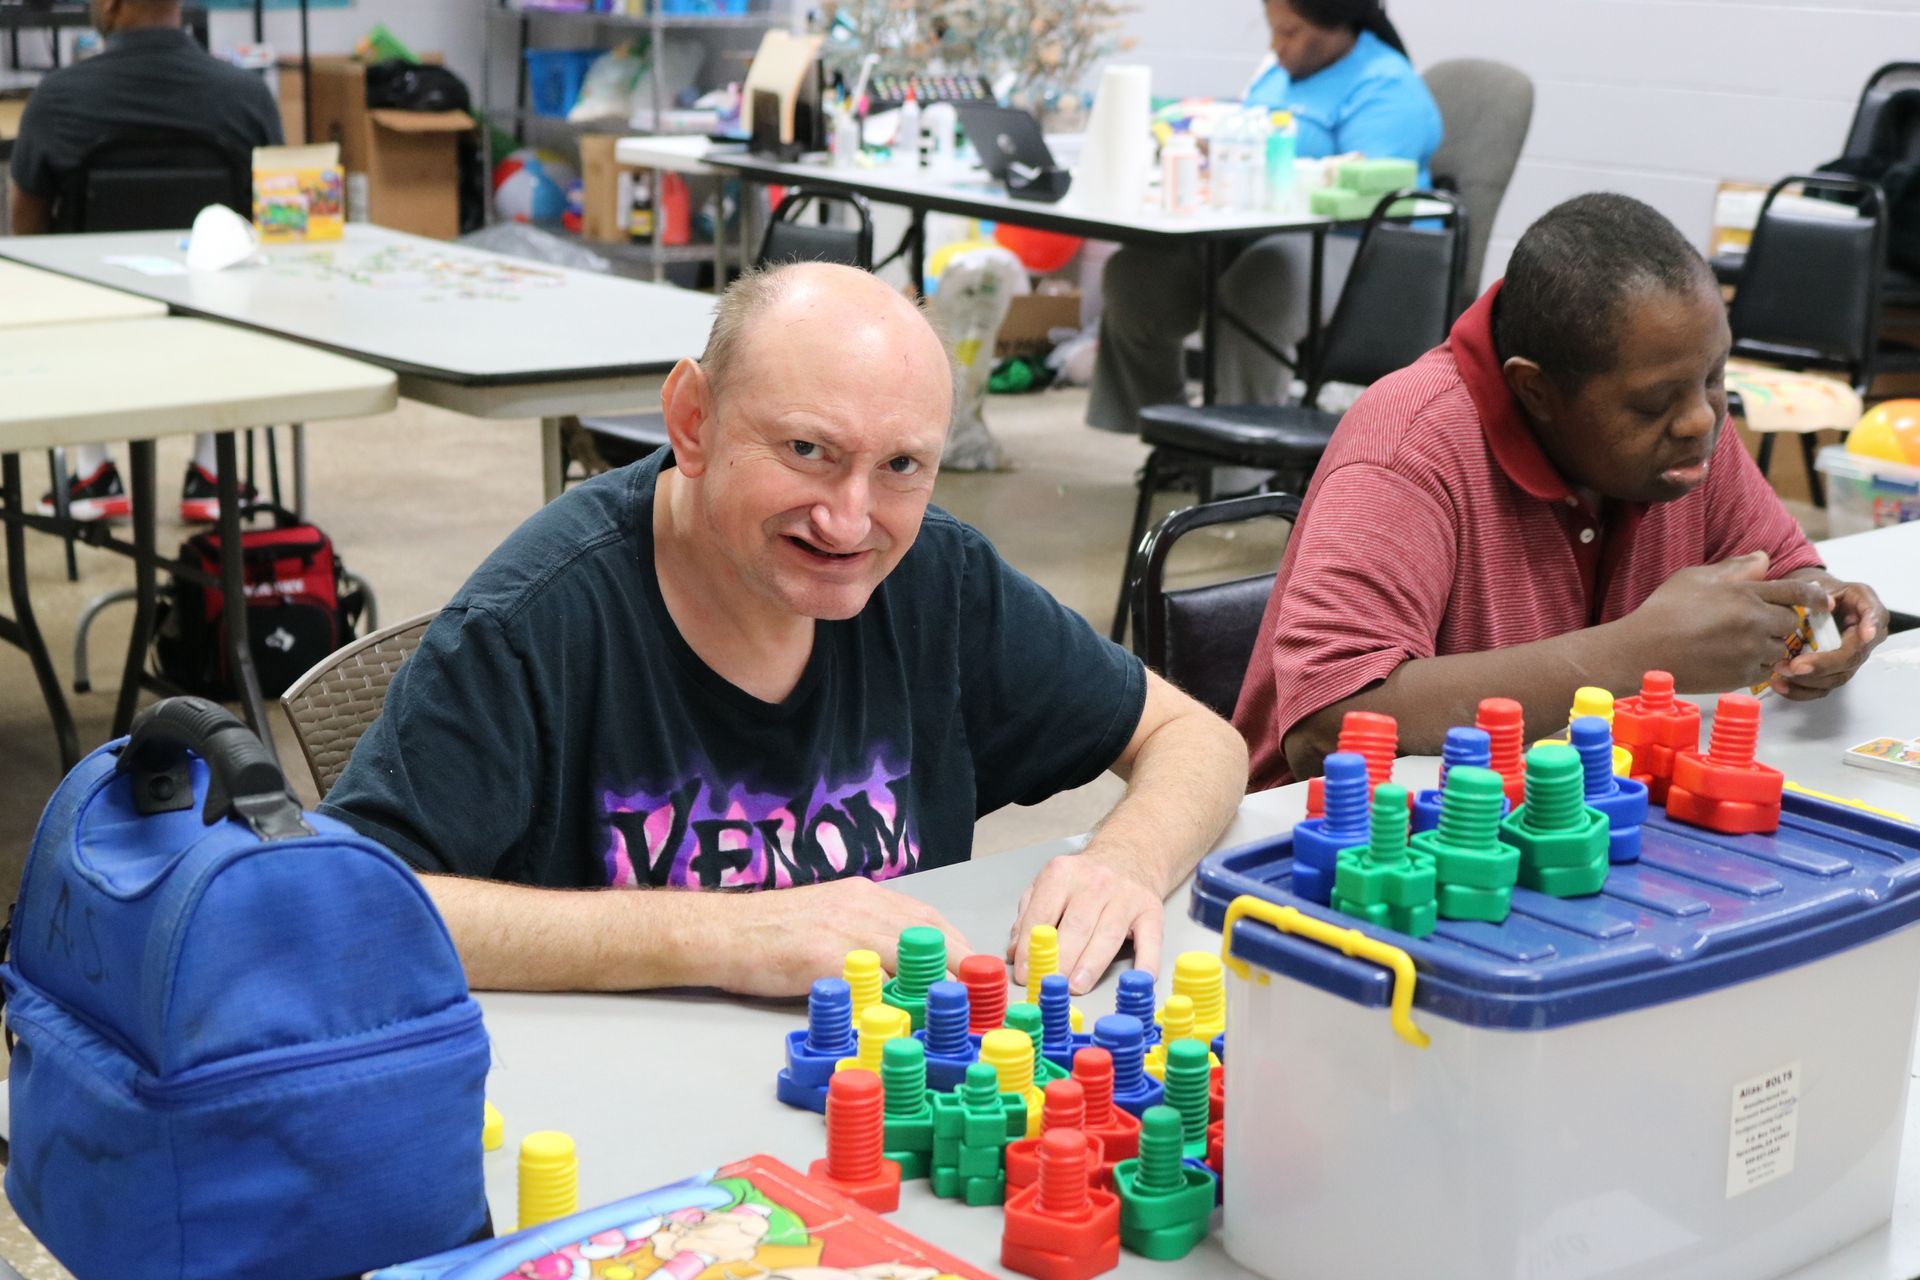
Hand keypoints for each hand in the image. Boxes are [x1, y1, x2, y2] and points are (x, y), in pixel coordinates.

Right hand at [719, 876, 971, 997]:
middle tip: (982, 993)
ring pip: (905, 953)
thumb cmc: (770, 932)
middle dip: (959, 963)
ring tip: (959, 1009)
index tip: (977, 970)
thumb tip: (901, 970)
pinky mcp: (822, 955)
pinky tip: (908, 1019)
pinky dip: (892, 1000)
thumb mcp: (827, 920)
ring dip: (935, 982)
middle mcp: (859, 905)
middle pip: (926, 933)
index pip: (926, 917)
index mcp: (863, 896)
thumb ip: (864, 937)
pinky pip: (868, 980)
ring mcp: (842, 928)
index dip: (957, 945)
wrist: (719, 932)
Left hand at [1007, 847, 1165, 995]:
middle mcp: (1096, 883)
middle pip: (1076, 926)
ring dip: (1091, 965)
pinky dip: (1146, 963)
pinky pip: (1149, 940)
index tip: (1026, 974)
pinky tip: (1138, 980)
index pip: (1042, 915)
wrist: (1129, 856)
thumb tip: (1015, 953)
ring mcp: (1126, 896)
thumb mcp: (1050, 886)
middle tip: (1051, 985)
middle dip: (1061, 960)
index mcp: (1063, 875)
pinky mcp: (1151, 911)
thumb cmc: (1083, 879)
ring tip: (1076, 987)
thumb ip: (1029, 916)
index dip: (1032, 947)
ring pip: (1107, 935)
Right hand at [1623, 552, 1830, 691]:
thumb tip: (1764, 559)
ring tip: (1740, 643)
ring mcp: (1749, 652)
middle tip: (1759, 623)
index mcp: (1745, 594)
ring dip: (1767, 646)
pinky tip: (1731, 658)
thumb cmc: (1664, 611)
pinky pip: (1763, 670)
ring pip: (1778, 650)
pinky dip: (1754, 665)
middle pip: (1790, 624)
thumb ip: (1735, 568)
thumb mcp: (1695, 577)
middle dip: (1780, 622)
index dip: (1815, 596)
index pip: (1796, 593)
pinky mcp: (1740, 677)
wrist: (1642, 651)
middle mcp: (1754, 623)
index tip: (1824, 602)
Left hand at [1768, 579, 1887, 699]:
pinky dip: (1799, 690)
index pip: (1871, 627)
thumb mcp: (1822, 584)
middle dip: (1822, 665)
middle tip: (1795, 666)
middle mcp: (1865, 640)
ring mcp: (1849, 658)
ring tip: (1780, 672)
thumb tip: (1826, 602)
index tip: (1863, 635)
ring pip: (1835, 678)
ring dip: (1807, 680)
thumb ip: (1822, 591)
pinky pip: (1820, 688)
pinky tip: (1780, 685)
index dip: (1867, 633)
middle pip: (1850, 660)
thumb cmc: (1817, 592)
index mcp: (1869, 614)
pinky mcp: (1832, 672)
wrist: (1810, 602)